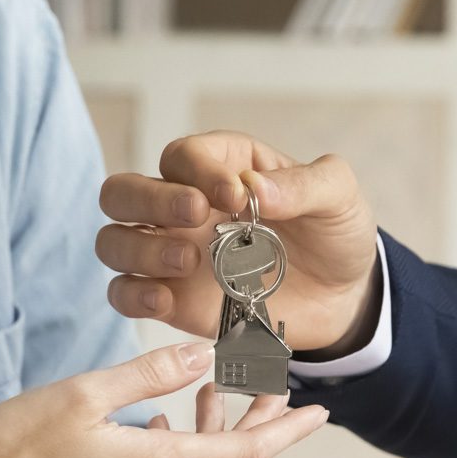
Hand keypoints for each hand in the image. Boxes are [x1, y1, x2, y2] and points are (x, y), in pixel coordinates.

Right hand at [0, 341, 327, 457]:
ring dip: (215, 433)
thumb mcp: (83, 394)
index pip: (246, 452)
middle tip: (276, 388)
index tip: (320, 410)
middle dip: (260, 425)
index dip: (288, 430)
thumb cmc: (16, 446)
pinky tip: (158, 422)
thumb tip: (205, 355)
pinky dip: (179, 448)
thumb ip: (149, 374)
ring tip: (212, 393)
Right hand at [98, 130, 381, 352]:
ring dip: (140, 250)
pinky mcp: (172, 301)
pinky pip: (124, 295)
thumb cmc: (333, 234)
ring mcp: (171, 255)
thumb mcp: (338, 196)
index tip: (237, 197)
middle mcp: (184, 208)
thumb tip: (254, 188)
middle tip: (196, 216)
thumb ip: (304, 184)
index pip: (182, 156)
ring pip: (113, 243)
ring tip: (189, 261)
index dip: (199, 171)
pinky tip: (166, 301)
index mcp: (221, 168)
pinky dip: (133, 298)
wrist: (343, 298)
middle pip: (123, 192)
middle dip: (150, 200)